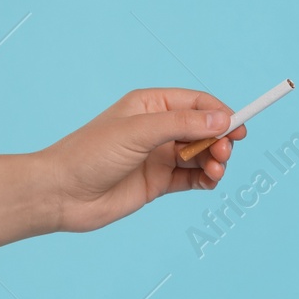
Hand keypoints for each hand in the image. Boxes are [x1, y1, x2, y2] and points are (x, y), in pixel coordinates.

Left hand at [37, 88, 247, 232]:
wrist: (60, 194)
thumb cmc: (90, 154)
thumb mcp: (138, 132)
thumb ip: (182, 125)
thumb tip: (222, 120)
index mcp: (151, 106)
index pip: (197, 104)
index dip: (221, 114)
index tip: (239, 128)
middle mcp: (157, 129)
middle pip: (205, 130)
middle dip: (220, 140)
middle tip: (223, 154)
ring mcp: (159, 156)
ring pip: (202, 155)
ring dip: (216, 161)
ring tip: (215, 172)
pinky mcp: (158, 182)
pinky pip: (192, 178)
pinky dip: (206, 179)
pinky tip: (210, 182)